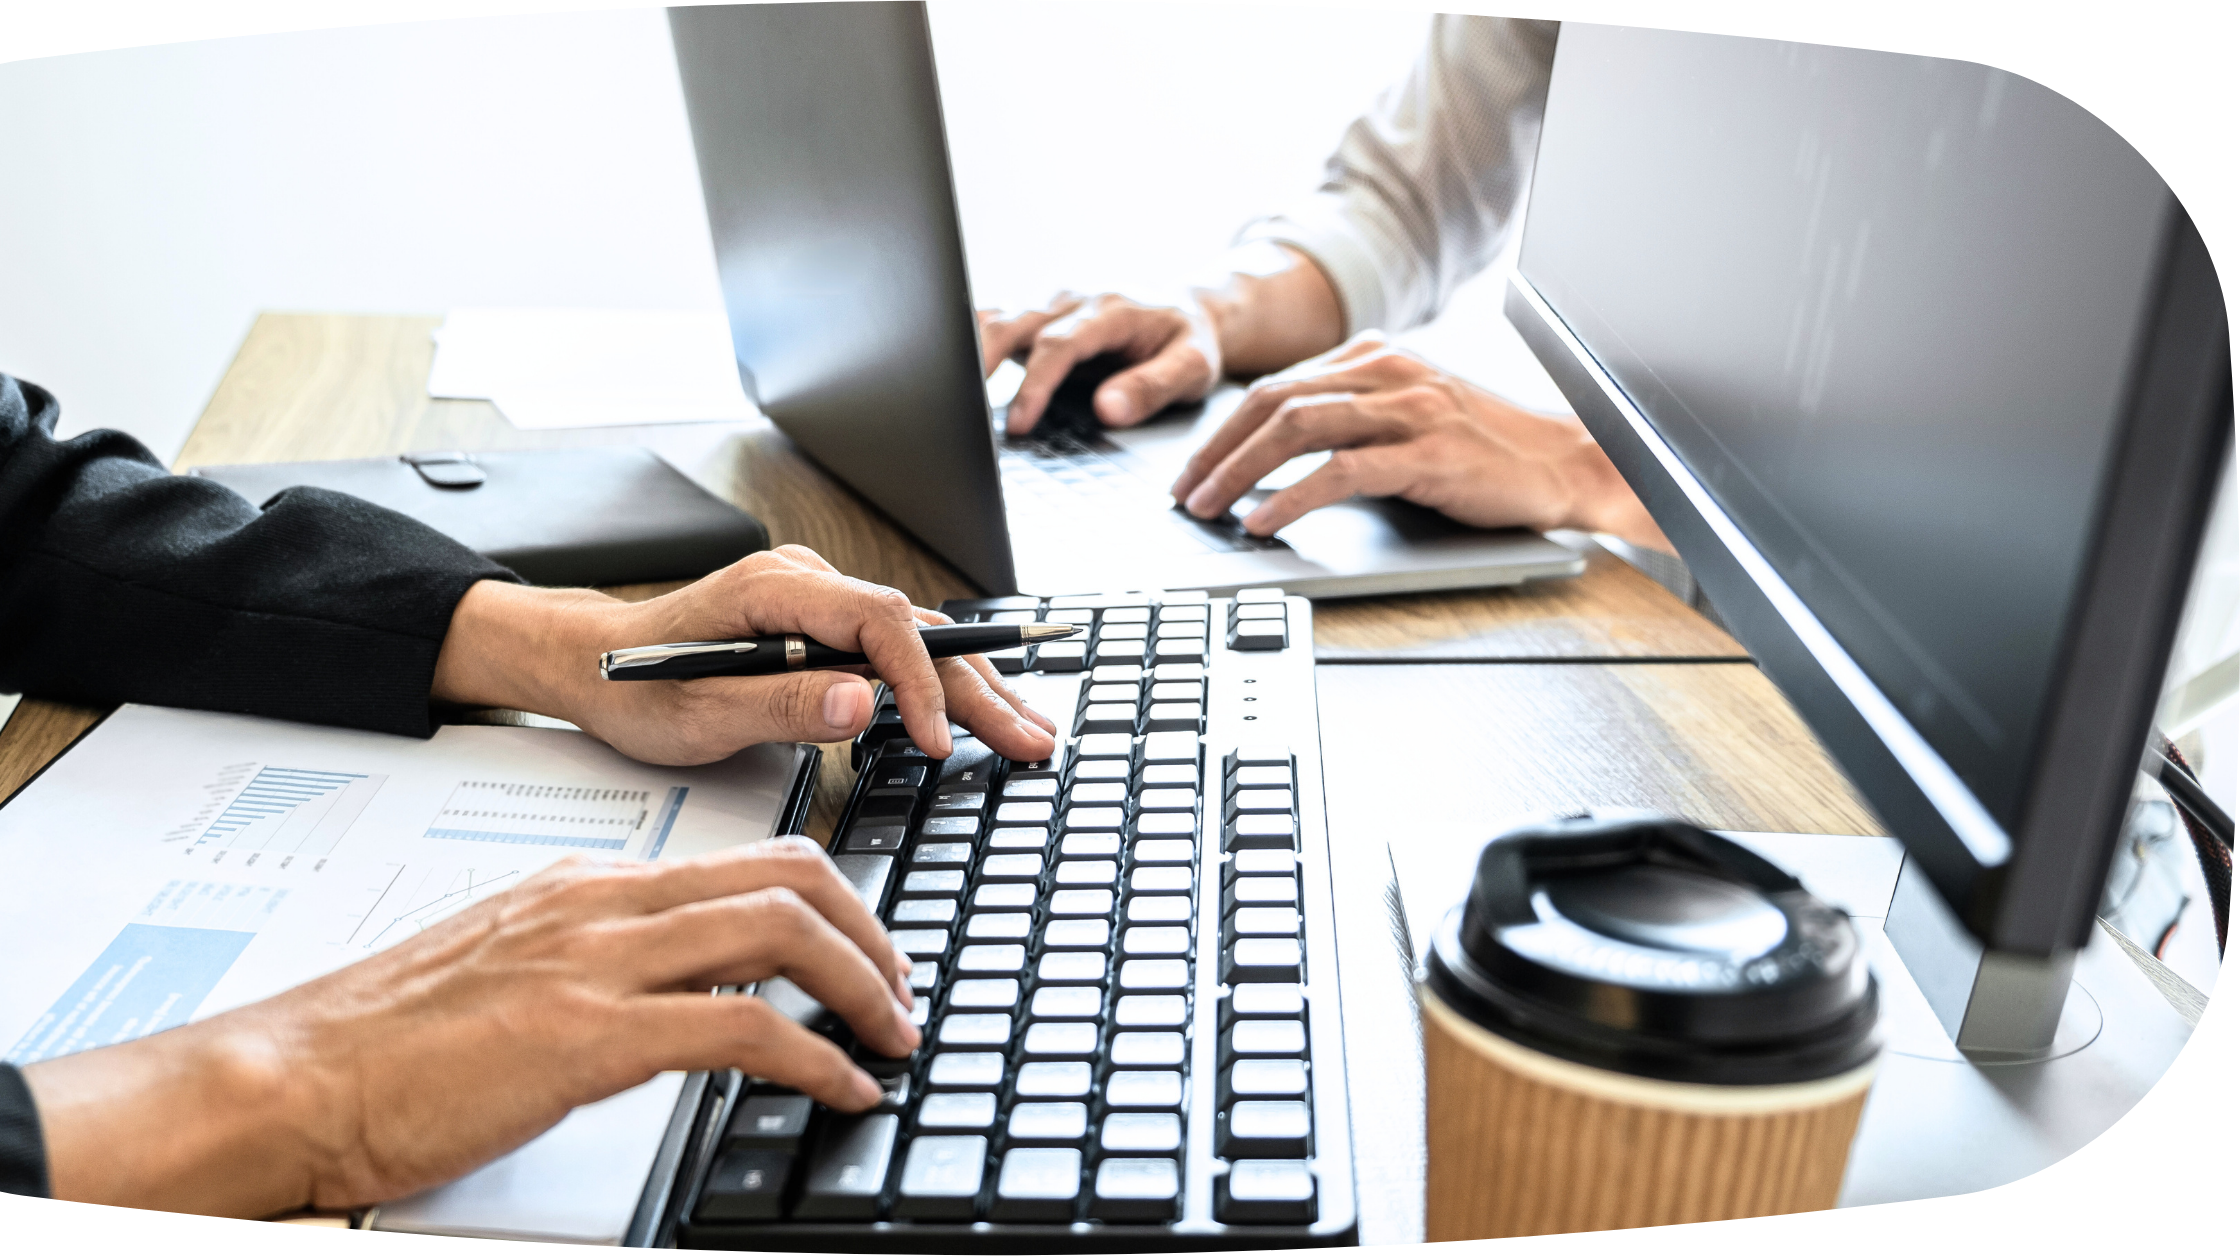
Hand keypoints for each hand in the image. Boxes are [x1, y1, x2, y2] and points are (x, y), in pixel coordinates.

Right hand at [25, 840, 920, 1214]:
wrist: (292, 1078)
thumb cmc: (381, 1040)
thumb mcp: (505, 969)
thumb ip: (590, 963)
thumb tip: (667, 991)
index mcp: (587, 885)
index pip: (743, 863)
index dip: (826, 902)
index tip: (864, 950)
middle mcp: (605, 906)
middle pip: (787, 879)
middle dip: (868, 932)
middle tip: (902, 991)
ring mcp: (600, 963)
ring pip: (782, 935)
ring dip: (864, 988)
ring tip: (893, 1038)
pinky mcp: (592, 1036)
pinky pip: (745, 1031)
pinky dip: (817, 1060)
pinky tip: (844, 1091)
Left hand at [431, 545, 1059, 765]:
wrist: (588, 664)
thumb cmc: (632, 685)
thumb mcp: (695, 709)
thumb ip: (780, 705)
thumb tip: (862, 701)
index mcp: (777, 590)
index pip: (879, 621)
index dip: (920, 680)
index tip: (940, 740)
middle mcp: (806, 586)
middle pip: (914, 630)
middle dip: (978, 688)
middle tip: (1032, 739)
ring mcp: (817, 606)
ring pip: (914, 641)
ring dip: (971, 688)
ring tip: (1027, 731)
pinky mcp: (819, 632)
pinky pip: (893, 652)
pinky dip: (938, 687)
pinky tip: (976, 712)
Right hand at [977, 242, 1346, 434]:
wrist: (1190, 311)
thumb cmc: (1189, 342)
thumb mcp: (1192, 368)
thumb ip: (1151, 387)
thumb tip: (1107, 409)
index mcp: (1112, 309)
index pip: (1061, 344)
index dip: (1036, 384)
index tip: (1020, 423)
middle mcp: (1074, 300)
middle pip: (1015, 321)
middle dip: (982, 359)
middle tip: (957, 403)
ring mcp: (1053, 306)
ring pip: (998, 316)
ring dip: (968, 349)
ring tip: (943, 390)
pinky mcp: (1040, 317)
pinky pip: (997, 322)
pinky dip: (970, 342)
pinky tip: (948, 372)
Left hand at [1170, 336, 1667, 549]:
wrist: (1571, 461)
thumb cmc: (1491, 450)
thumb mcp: (1414, 415)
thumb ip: (1356, 415)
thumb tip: (1280, 448)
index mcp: (1377, 357)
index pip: (1277, 386)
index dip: (1224, 429)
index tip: (1193, 467)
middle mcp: (1387, 371)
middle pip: (1273, 401)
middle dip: (1216, 449)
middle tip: (1183, 491)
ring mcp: (1409, 408)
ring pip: (1296, 428)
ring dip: (1238, 472)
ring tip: (1207, 508)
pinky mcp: (1427, 452)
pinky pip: (1340, 471)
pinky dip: (1290, 498)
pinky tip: (1263, 522)